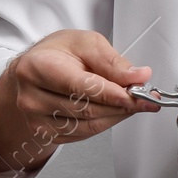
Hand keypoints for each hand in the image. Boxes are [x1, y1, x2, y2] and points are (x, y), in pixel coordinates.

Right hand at [0, 29, 153, 173]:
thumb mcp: (85, 43)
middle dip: (123, 104)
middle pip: (87, 109)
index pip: (81, 87)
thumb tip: (138, 76)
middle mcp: (32, 98)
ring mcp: (37, 120)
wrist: (31, 72)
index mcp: (37, 68)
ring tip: (134, 102)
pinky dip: (105, 123)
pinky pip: (84, 134)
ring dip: (117, 115)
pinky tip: (115, 110)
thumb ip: (112, 61)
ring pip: (89, 125)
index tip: (140, 94)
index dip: (114, 93)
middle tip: (146, 97)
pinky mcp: (47, 135)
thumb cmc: (56, 54)